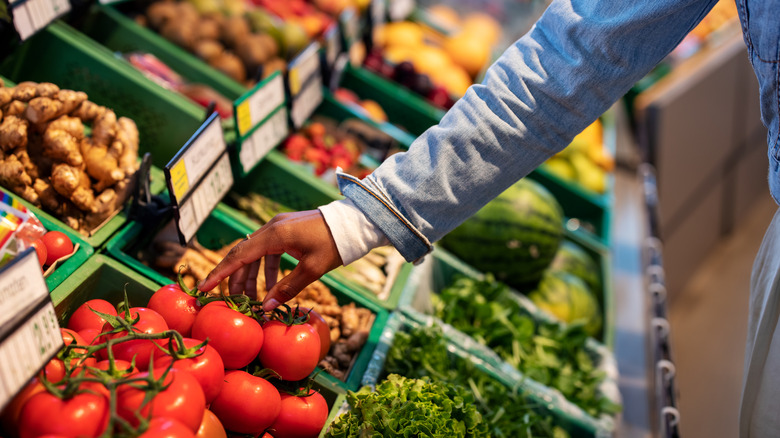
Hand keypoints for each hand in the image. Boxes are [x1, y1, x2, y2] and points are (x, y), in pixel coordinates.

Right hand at [197, 210, 342, 310]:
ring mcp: (278, 227)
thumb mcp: (312, 270)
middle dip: (234, 279)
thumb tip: (267, 308)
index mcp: (274, 234)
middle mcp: (272, 227)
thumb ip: (287, 288)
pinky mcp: (286, 230)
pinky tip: (269, 286)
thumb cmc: (334, 244)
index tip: (204, 287)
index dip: (220, 273)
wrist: (353, 223)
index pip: (238, 255)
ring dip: (250, 275)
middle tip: (231, 301)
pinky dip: (265, 268)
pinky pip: (267, 250)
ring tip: (250, 298)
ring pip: (254, 253)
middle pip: (243, 255)